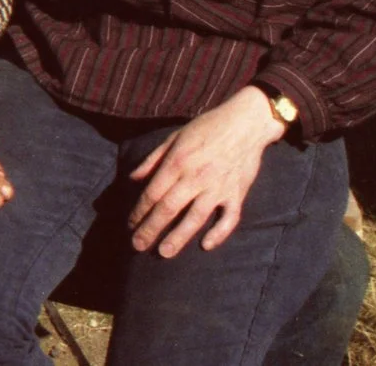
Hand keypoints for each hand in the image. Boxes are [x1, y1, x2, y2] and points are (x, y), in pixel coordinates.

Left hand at [126, 86, 283, 255]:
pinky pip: (229, 219)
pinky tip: (206, 245)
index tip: (130, 225)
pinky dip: (219, 233)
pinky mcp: (237, 194)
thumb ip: (153, 160)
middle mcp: (196, 177)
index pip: (153, 193)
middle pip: (169, 209)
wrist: (245, 123)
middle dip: (151, 229)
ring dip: (178, 237)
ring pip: (195, 218)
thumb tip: (132, 179)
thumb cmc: (206, 128)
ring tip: (163, 253)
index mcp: (178, 162)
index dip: (139, 211)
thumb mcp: (174, 137)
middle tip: (138, 246)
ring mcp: (218, 188)